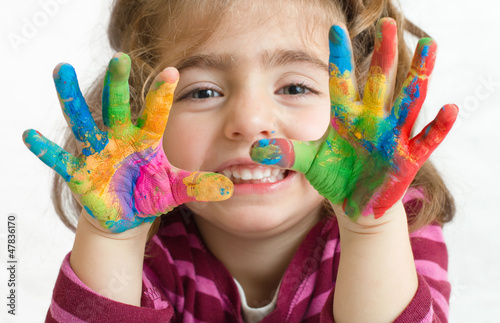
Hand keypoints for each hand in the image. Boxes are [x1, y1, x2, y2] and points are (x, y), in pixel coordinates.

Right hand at [23, 53, 232, 232]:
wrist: (126, 213)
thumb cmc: (149, 193)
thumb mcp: (175, 189)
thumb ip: (199, 186)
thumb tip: (231, 187)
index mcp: (145, 140)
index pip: (155, 114)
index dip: (162, 95)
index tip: (172, 72)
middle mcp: (119, 139)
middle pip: (117, 107)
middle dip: (117, 84)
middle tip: (119, 58)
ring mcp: (97, 152)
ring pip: (83, 120)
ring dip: (71, 97)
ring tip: (60, 69)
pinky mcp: (78, 171)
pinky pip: (59, 158)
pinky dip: (45, 149)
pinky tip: (30, 135)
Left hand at [250, 18, 456, 220]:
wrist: (356, 203)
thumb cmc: (335, 176)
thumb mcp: (308, 162)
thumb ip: (285, 152)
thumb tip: (254, 149)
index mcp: (346, 116)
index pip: (341, 80)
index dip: (338, 57)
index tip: (334, 28)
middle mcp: (372, 119)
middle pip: (379, 81)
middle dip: (383, 54)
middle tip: (387, 24)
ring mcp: (392, 136)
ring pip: (408, 100)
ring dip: (419, 75)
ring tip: (429, 46)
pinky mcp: (408, 157)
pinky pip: (426, 139)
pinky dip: (438, 126)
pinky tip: (449, 108)